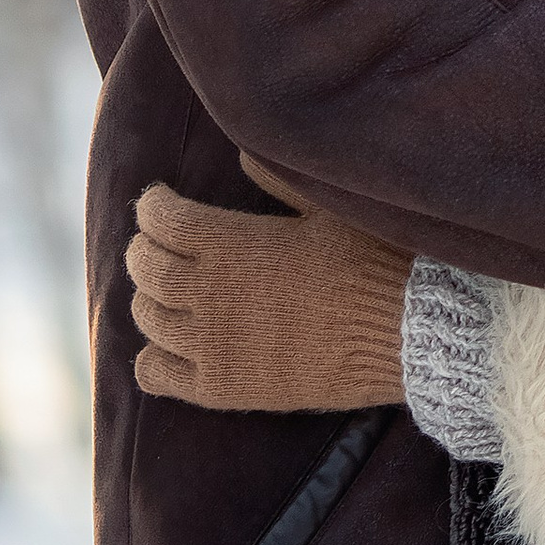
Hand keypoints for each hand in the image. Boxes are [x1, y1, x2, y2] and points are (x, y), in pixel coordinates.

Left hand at [128, 162, 411, 410]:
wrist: (401, 332)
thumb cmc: (369, 260)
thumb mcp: (324, 208)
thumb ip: (276, 181)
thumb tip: (240, 156)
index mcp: (230, 243)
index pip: (162, 219)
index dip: (153, 207)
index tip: (159, 201)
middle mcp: (209, 293)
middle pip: (147, 268)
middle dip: (142, 250)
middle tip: (152, 243)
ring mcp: (212, 345)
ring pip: (148, 318)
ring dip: (147, 298)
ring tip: (160, 290)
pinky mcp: (223, 388)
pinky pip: (158, 374)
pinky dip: (150, 357)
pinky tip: (164, 346)